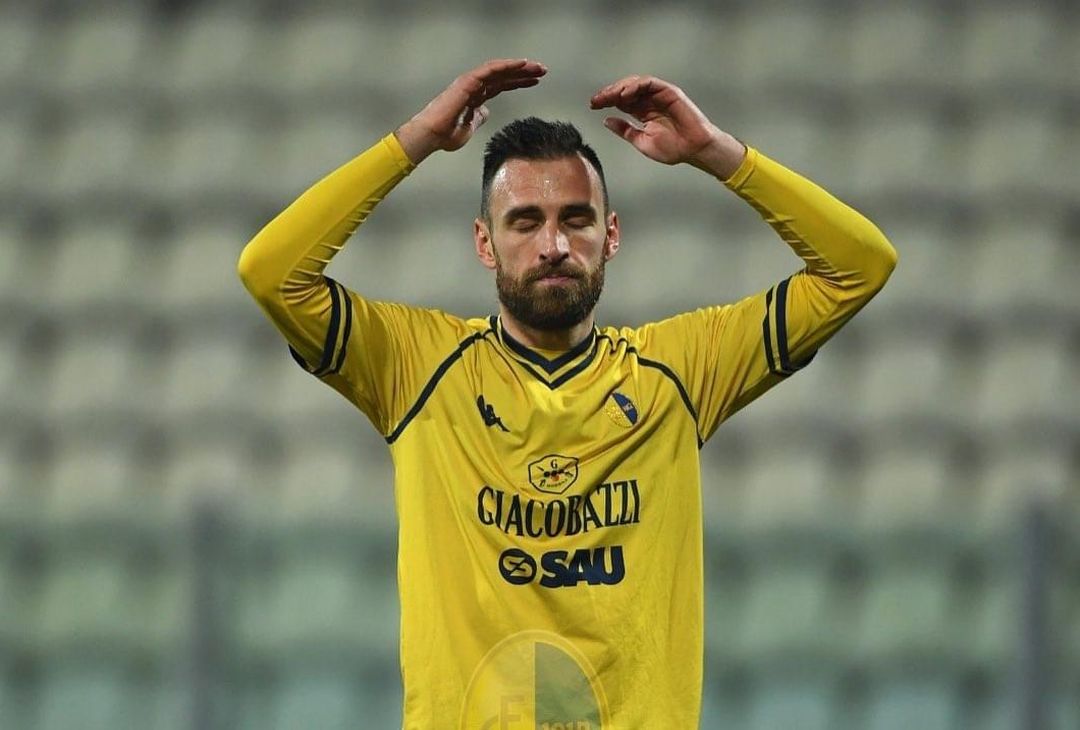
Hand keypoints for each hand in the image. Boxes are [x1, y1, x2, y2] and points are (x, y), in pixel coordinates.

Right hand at [395, 58, 546, 163]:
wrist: (432, 136)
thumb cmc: (446, 134)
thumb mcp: (470, 127)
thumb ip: (479, 118)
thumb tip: (486, 112)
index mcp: (476, 96)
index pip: (501, 85)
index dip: (518, 82)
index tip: (536, 81)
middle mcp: (474, 85)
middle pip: (504, 75)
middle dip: (524, 72)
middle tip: (543, 70)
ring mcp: (471, 82)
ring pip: (500, 69)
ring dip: (520, 67)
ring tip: (538, 68)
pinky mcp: (468, 81)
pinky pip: (491, 69)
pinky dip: (507, 65)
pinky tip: (522, 64)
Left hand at [590, 75, 744, 177]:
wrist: (693, 149)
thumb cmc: (673, 148)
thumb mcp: (641, 141)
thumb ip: (625, 130)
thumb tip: (606, 120)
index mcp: (642, 112)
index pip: (620, 102)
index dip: (606, 101)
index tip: (592, 105)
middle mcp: (649, 101)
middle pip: (624, 91)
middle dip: (609, 93)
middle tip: (596, 100)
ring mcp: (659, 95)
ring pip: (635, 84)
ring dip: (620, 88)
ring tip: (608, 96)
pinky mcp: (669, 91)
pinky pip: (649, 83)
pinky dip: (636, 86)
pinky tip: (624, 94)